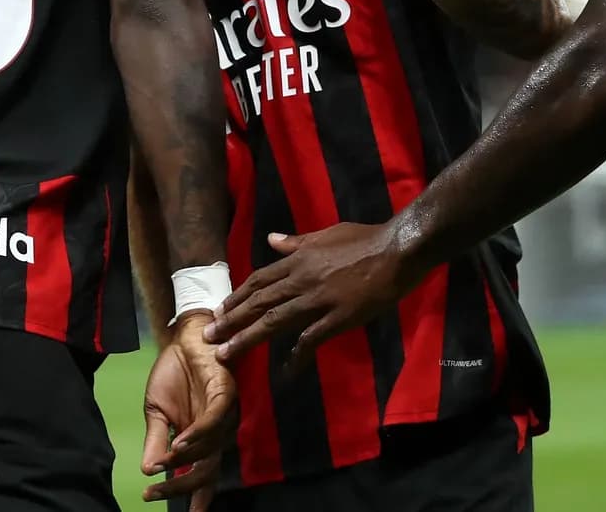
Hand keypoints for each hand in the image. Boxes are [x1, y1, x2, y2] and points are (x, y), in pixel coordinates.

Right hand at [139, 311, 234, 507]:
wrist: (181, 339)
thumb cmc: (173, 374)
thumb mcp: (156, 411)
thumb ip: (155, 440)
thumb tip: (146, 470)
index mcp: (201, 439)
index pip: (201, 475)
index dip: (190, 495)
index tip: (157, 502)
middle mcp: (216, 432)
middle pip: (207, 469)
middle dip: (182, 485)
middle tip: (155, 493)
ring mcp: (223, 414)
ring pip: (209, 447)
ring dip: (185, 458)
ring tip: (161, 464)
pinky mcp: (224, 392)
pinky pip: (214, 419)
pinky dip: (198, 433)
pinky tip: (179, 442)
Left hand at [205, 223, 416, 370]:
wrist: (396, 250)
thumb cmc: (364, 239)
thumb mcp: (325, 234)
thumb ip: (296, 241)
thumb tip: (270, 239)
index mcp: (298, 259)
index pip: (259, 280)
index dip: (237, 296)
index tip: (219, 310)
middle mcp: (301, 279)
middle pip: (258, 302)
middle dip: (231, 320)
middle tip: (208, 336)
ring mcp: (318, 300)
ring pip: (274, 321)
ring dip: (247, 338)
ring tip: (226, 354)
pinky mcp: (337, 318)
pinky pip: (311, 339)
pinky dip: (296, 355)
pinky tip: (286, 370)